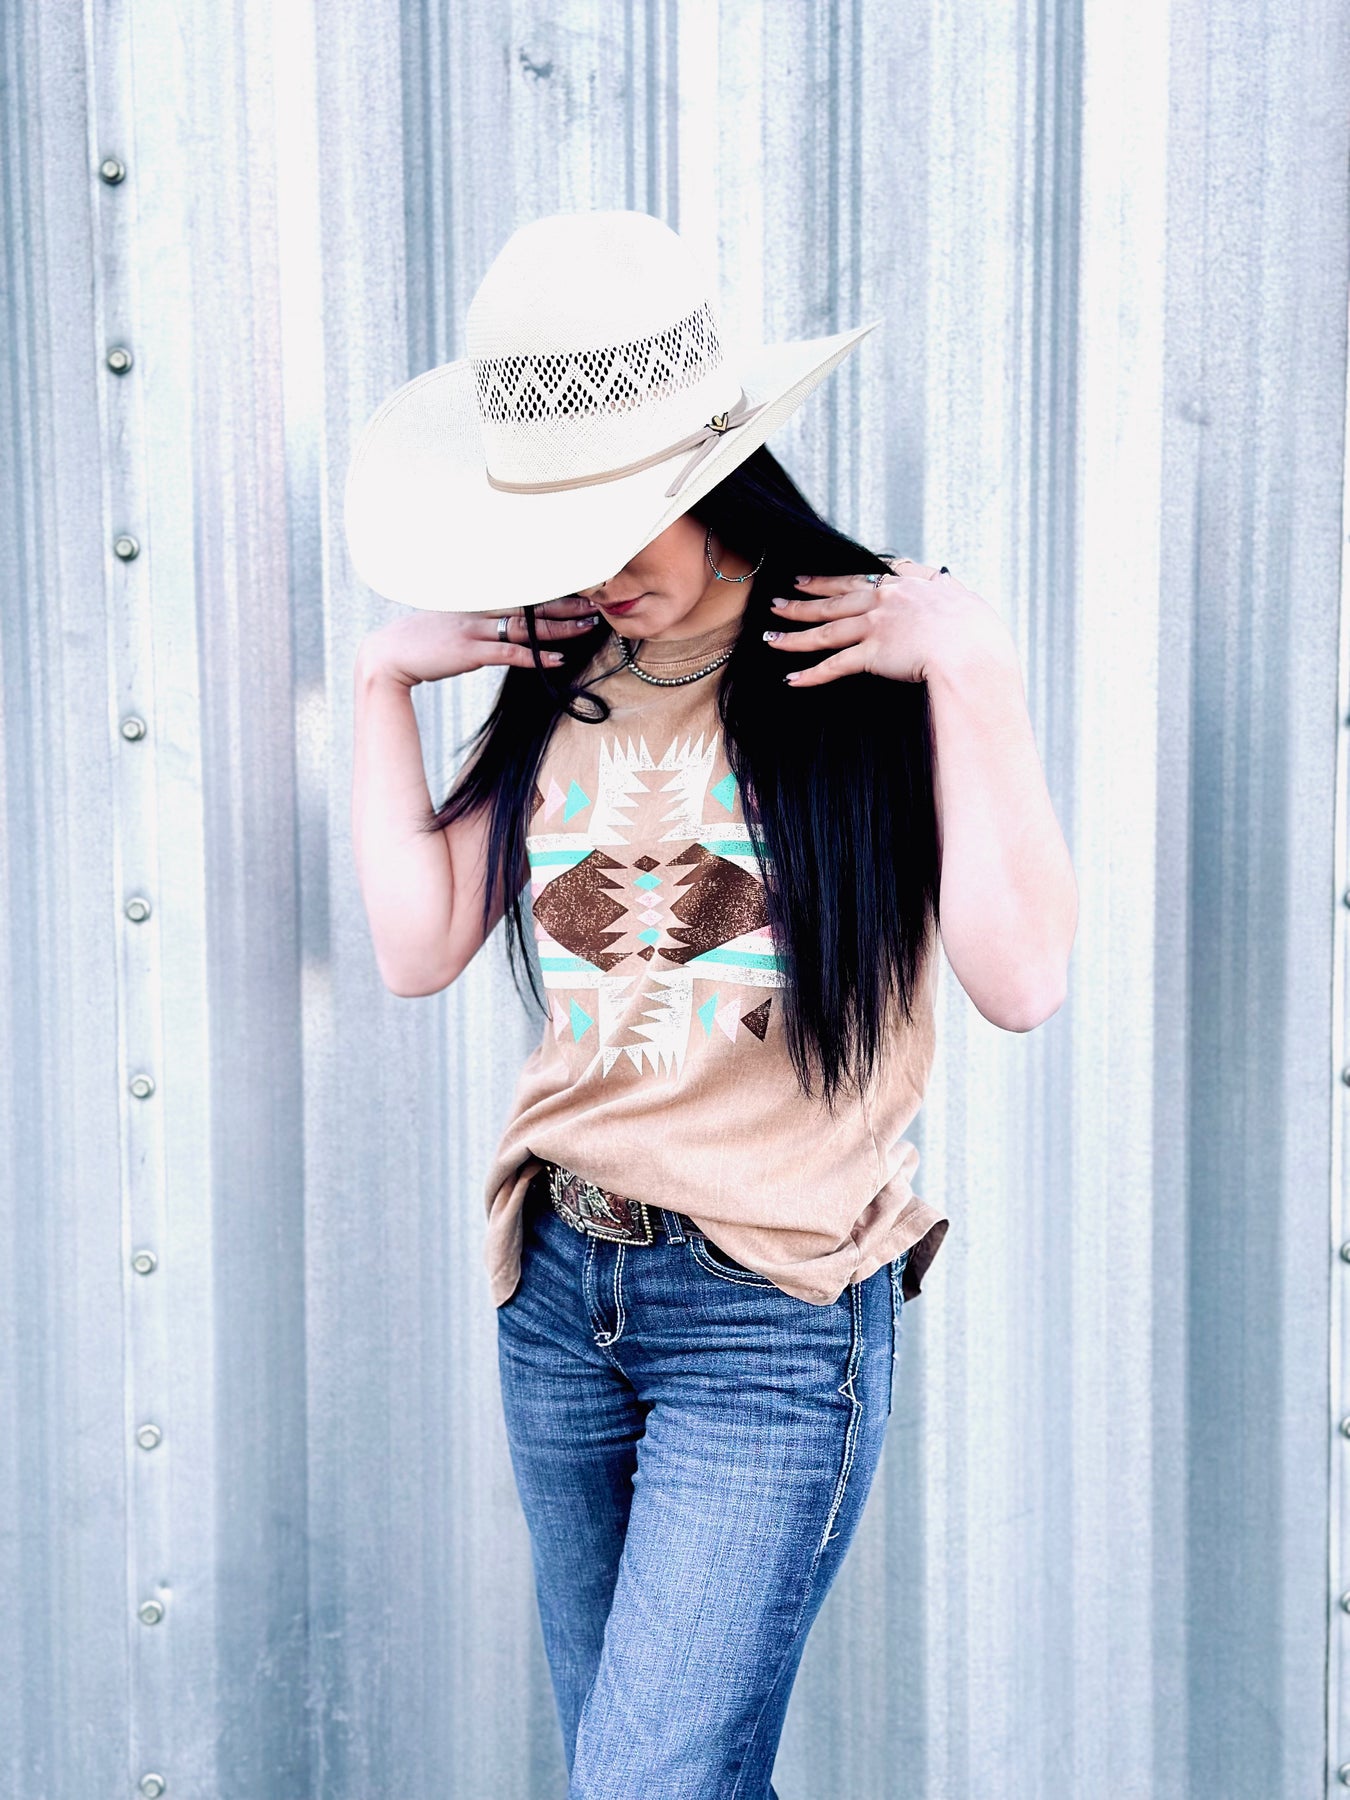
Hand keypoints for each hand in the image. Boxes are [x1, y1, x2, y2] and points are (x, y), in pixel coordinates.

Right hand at [356, 596, 602, 686]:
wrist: (389, 654)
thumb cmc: (422, 641)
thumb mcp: (452, 621)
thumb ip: (479, 619)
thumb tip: (503, 623)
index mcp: (477, 599)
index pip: (522, 591)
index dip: (554, 590)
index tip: (581, 589)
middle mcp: (479, 608)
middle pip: (532, 603)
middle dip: (568, 603)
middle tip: (598, 601)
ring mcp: (474, 628)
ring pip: (527, 625)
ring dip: (560, 627)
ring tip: (588, 626)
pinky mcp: (469, 650)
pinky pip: (509, 652)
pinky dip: (536, 656)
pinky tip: (558, 659)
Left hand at [763, 559, 1014, 687]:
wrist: (974, 651)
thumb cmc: (980, 632)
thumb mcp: (965, 601)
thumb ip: (948, 597)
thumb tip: (952, 597)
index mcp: (910, 582)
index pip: (864, 574)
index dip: (834, 577)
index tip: (813, 578)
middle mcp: (887, 598)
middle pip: (836, 597)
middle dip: (803, 599)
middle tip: (779, 599)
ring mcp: (877, 625)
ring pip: (827, 629)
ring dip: (795, 633)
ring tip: (770, 636)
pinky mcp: (873, 654)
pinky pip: (835, 665)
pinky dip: (812, 674)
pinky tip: (791, 679)